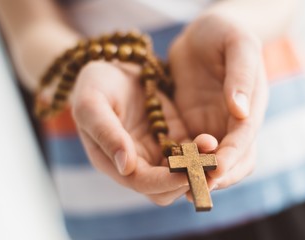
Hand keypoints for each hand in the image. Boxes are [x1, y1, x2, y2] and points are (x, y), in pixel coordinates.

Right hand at [72, 61, 199, 205]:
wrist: (111, 65)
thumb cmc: (95, 83)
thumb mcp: (92, 103)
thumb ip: (106, 133)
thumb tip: (126, 167)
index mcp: (112, 160)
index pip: (141, 183)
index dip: (163, 182)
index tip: (185, 173)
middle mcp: (135, 162)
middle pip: (164, 188)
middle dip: (186, 180)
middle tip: (206, 166)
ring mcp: (155, 150)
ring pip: (181, 174)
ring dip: (198, 167)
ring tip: (212, 148)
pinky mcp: (171, 137)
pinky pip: (190, 153)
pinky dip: (201, 152)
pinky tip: (211, 140)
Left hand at [169, 13, 267, 189]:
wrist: (202, 33)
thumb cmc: (223, 33)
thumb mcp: (237, 45)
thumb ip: (241, 76)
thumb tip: (241, 112)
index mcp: (250, 107)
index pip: (243, 141)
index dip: (230, 158)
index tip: (214, 170)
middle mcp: (232, 123)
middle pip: (232, 161)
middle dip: (215, 176)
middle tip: (194, 188)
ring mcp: (212, 126)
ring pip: (210, 162)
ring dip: (197, 175)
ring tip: (178, 186)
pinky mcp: (191, 124)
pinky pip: (187, 150)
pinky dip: (180, 162)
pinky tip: (164, 168)